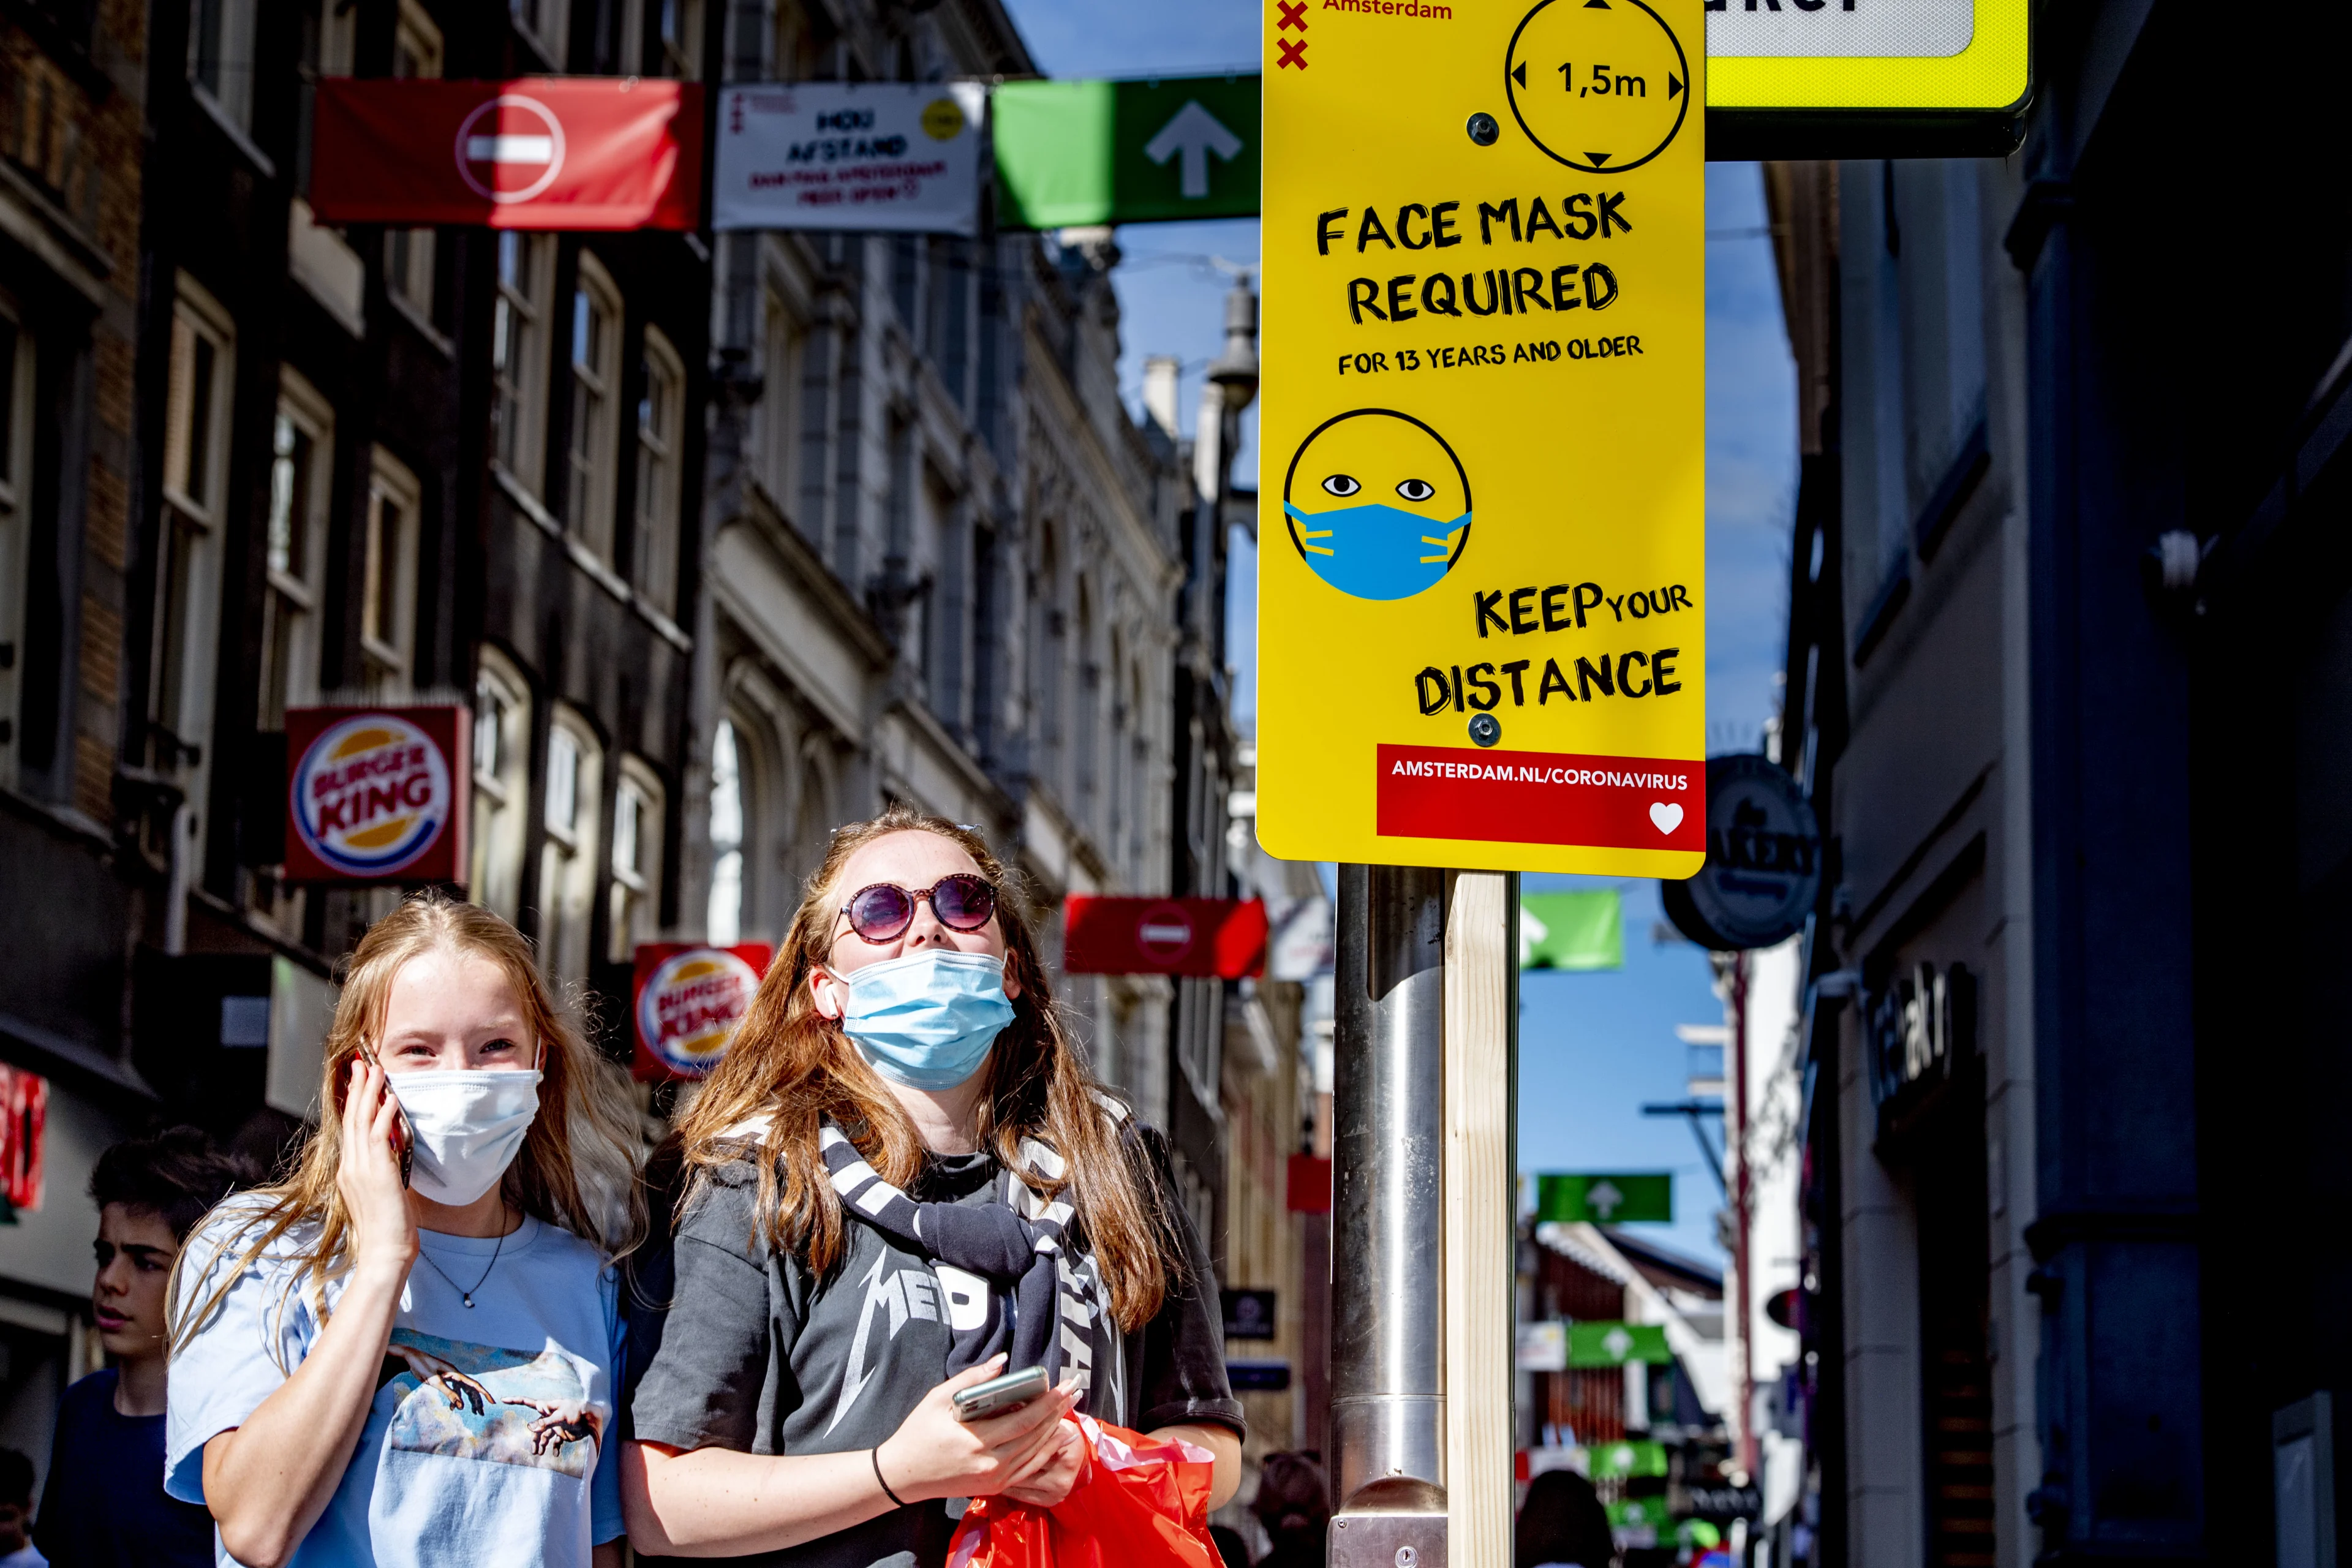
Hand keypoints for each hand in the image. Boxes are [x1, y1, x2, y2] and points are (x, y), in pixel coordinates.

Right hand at [336, 1060, 419, 1281]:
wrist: (385, 1254)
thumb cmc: (389, 1228)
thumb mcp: (384, 1192)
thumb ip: (385, 1169)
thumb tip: (394, 1150)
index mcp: (350, 1171)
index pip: (350, 1128)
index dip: (354, 1102)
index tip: (359, 1080)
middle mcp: (350, 1167)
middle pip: (352, 1118)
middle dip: (358, 1088)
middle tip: (361, 1062)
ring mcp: (360, 1170)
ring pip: (362, 1123)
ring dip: (370, 1094)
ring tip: (376, 1069)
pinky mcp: (376, 1174)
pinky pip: (379, 1138)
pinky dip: (384, 1116)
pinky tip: (390, 1099)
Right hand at [873, 1357, 1077, 1505]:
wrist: (903, 1475)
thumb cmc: (918, 1432)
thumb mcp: (937, 1399)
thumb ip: (971, 1380)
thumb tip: (1002, 1361)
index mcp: (975, 1441)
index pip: (1022, 1420)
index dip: (1046, 1402)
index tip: (1063, 1384)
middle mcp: (989, 1464)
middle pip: (1034, 1436)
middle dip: (1057, 1411)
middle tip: (1075, 1389)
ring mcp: (994, 1479)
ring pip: (1035, 1453)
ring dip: (1055, 1429)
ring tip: (1071, 1407)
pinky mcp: (994, 1487)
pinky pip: (1027, 1469)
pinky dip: (1045, 1451)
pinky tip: (1057, 1436)